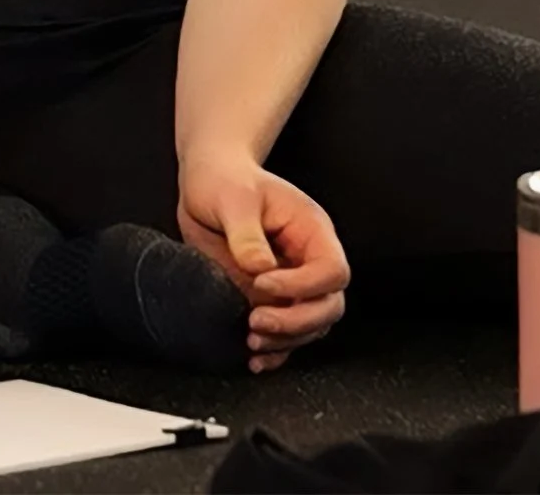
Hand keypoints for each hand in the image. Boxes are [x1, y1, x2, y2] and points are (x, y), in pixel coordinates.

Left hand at [177, 150, 349, 373]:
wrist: (209, 183)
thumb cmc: (226, 181)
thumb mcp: (233, 198)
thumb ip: (246, 233)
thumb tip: (259, 269)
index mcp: (312, 231)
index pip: (331, 270)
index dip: (303, 285)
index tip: (262, 283)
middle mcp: (309, 261)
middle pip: (329, 306)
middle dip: (296, 322)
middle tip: (256, 322)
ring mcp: (293, 285)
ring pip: (310, 327)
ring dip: (285, 341)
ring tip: (251, 339)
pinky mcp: (272, 302)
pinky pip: (286, 335)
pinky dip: (275, 352)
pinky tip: (254, 358)